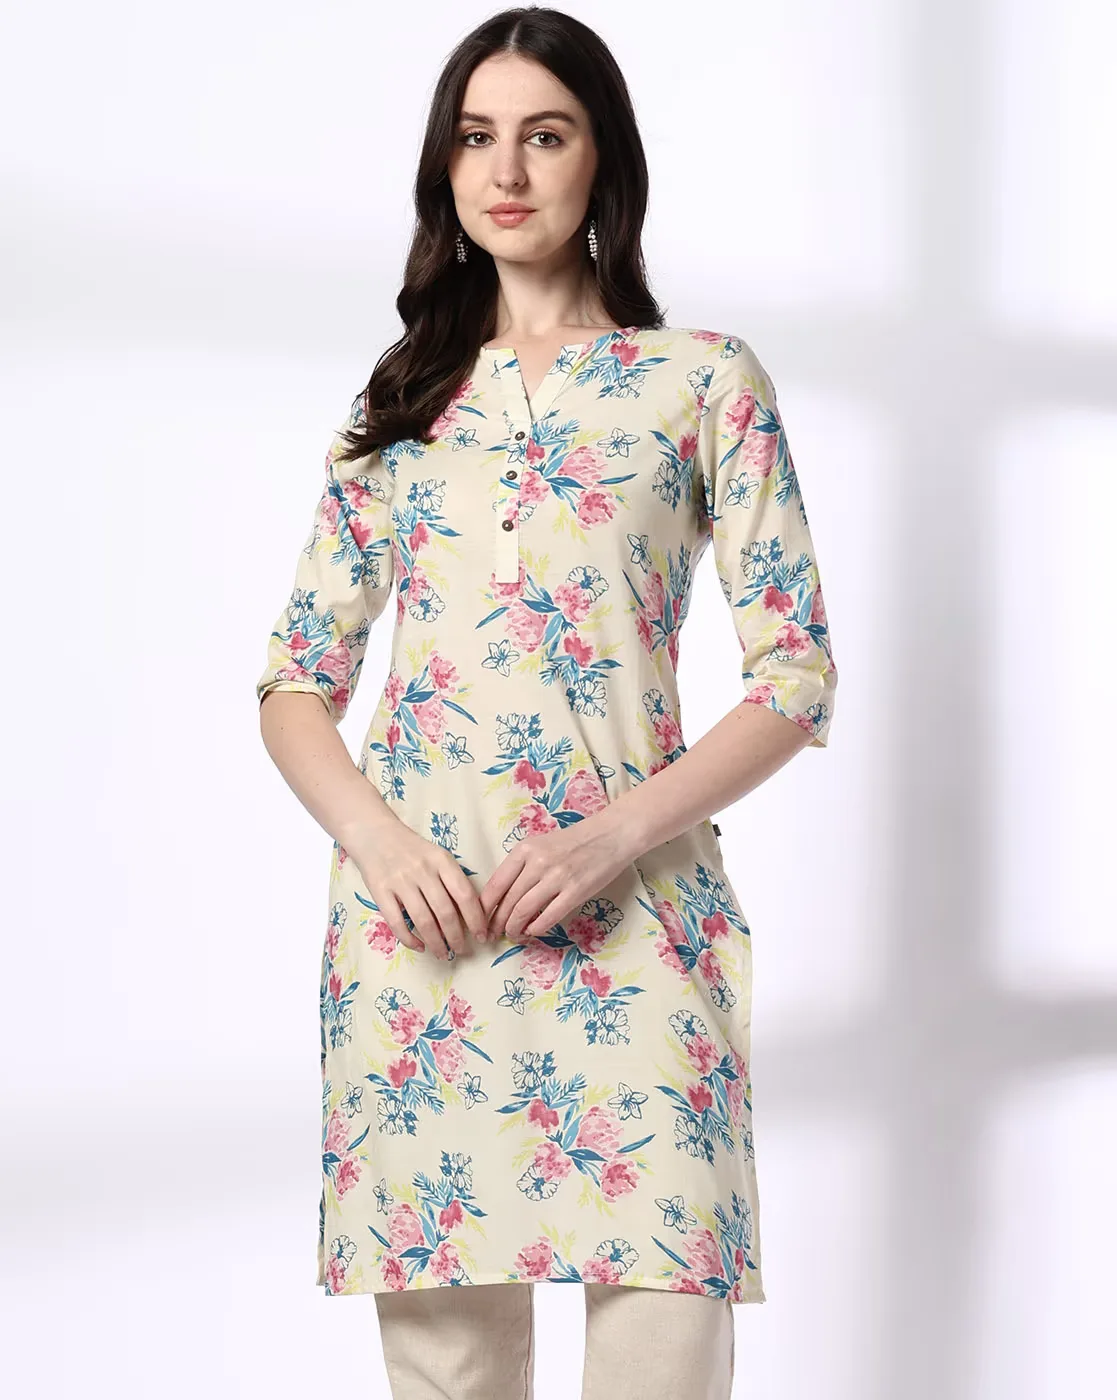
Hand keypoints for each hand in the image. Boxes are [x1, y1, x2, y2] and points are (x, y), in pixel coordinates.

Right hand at [346, 816, 489, 959]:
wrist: (374, 834)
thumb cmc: (412, 849)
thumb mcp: (437, 856)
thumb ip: (452, 880)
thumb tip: (471, 915)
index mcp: (442, 860)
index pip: (465, 895)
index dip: (476, 919)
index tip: (482, 936)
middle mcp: (422, 870)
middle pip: (445, 912)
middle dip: (457, 937)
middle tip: (463, 951)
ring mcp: (400, 881)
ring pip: (423, 921)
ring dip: (437, 943)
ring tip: (444, 955)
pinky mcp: (380, 891)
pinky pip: (397, 922)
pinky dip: (410, 939)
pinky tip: (420, 947)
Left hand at [481, 817, 632, 942]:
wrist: (610, 836)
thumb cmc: (574, 841)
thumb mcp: (541, 845)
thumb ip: (521, 866)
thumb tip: (502, 897)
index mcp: (524, 850)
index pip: (495, 884)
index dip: (485, 908)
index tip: (481, 921)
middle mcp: (537, 863)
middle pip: (508, 901)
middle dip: (497, 923)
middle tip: (493, 934)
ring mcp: (556, 877)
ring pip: (524, 911)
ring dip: (514, 928)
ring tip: (513, 934)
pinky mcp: (575, 891)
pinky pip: (548, 917)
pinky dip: (536, 929)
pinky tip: (533, 931)